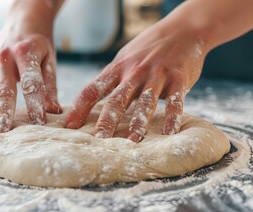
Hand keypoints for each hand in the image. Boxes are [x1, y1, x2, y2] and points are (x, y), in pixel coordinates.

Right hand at [0, 1, 61, 138]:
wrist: (23, 19)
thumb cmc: (39, 43)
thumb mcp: (49, 59)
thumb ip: (50, 85)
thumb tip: (54, 111)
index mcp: (25, 54)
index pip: (32, 83)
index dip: (36, 104)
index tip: (39, 124)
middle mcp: (3, 58)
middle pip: (3, 90)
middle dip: (2, 113)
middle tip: (1, 134)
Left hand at [65, 20, 208, 142]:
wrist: (183, 29)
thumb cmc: (149, 48)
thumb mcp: (125, 58)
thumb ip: (112, 79)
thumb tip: (92, 102)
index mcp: (117, 68)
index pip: (92, 89)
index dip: (79, 108)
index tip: (69, 126)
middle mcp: (134, 72)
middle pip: (116, 99)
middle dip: (106, 121)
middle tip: (98, 140)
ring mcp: (157, 75)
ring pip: (145, 102)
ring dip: (138, 123)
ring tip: (132, 142)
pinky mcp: (178, 78)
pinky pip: (175, 101)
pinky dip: (172, 118)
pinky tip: (169, 133)